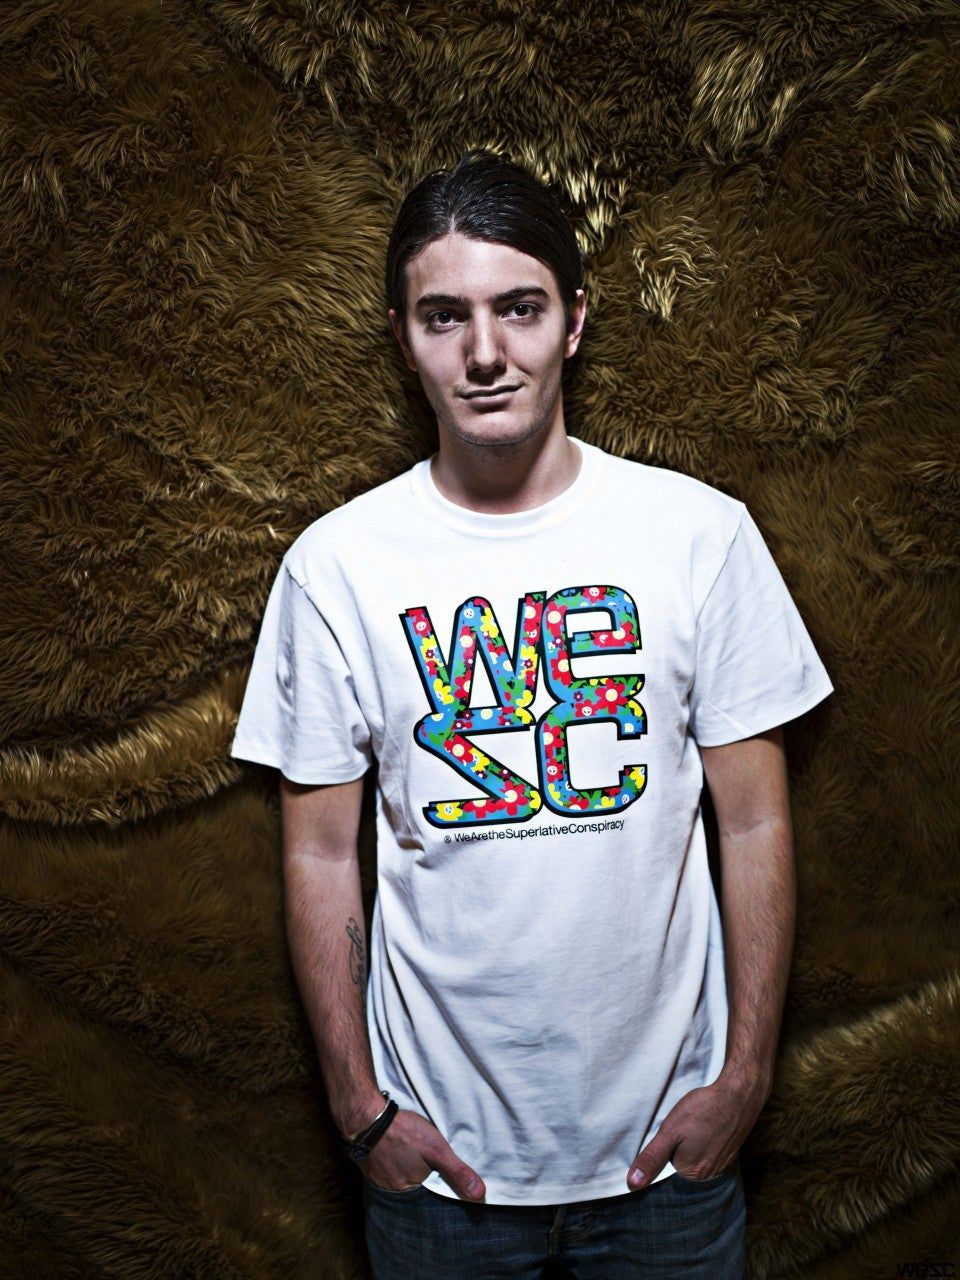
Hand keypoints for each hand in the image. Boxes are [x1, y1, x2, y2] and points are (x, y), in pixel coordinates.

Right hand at [360, 1109, 485, 1200]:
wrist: (367, 1118)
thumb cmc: (404, 1132)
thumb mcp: (437, 1149)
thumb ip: (457, 1171)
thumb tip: (480, 1194)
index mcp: (412, 1189)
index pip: (431, 1193)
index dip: (437, 1182)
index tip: (439, 1171)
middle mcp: (395, 1190)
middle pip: (415, 1185)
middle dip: (420, 1174)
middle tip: (421, 1156)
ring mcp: (380, 1180)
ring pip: (400, 1177)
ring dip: (405, 1167)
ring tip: (410, 1153)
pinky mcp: (371, 1167)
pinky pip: (386, 1170)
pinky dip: (392, 1162)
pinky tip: (396, 1150)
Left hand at [626, 1072, 768, 1189]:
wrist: (738, 1094)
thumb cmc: (704, 1109)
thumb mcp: (670, 1131)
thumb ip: (652, 1158)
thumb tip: (633, 1184)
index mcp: (692, 1173)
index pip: (664, 1170)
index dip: (661, 1151)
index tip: (666, 1135)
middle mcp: (708, 1174)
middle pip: (679, 1163)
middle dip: (675, 1147)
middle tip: (681, 1126)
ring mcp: (721, 1163)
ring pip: (693, 1155)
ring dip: (689, 1142)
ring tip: (692, 1124)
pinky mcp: (728, 1151)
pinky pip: (707, 1149)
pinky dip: (701, 1139)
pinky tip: (702, 1125)